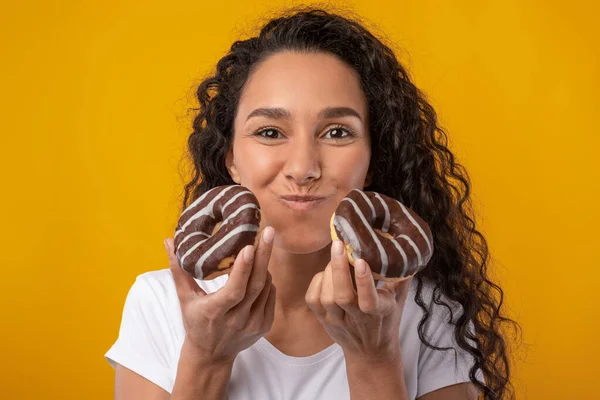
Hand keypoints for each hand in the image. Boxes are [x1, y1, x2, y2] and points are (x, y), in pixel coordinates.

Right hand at [164, 227, 276, 364]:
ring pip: (265, 288)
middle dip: (263, 256)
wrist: (211, 355)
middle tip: (269, 232)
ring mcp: (253, 324)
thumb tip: (169, 241)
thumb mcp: (185, 298)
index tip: (249, 247)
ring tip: (262, 245)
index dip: (243, 269)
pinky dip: (267, 280)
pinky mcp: (264, 326)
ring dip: (264, 266)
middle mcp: (237, 320)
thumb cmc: (196, 322)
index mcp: (215, 313)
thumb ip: (179, 269)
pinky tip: (261, 269)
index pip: (233, 290)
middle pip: (255, 285)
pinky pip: (271, 295)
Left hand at [305, 240, 412, 362]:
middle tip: (339, 244)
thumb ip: (401, 279)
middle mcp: (356, 319)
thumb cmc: (386, 320)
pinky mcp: (323, 320)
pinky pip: (313, 300)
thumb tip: (406, 252)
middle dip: (338, 268)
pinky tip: (325, 273)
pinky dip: (317, 282)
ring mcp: (337, 321)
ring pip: (326, 298)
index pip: (369, 301)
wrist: (370, 352)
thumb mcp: (399, 301)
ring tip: (335, 257)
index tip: (360, 261)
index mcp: (378, 313)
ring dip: (328, 273)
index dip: (363, 281)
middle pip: (342, 296)